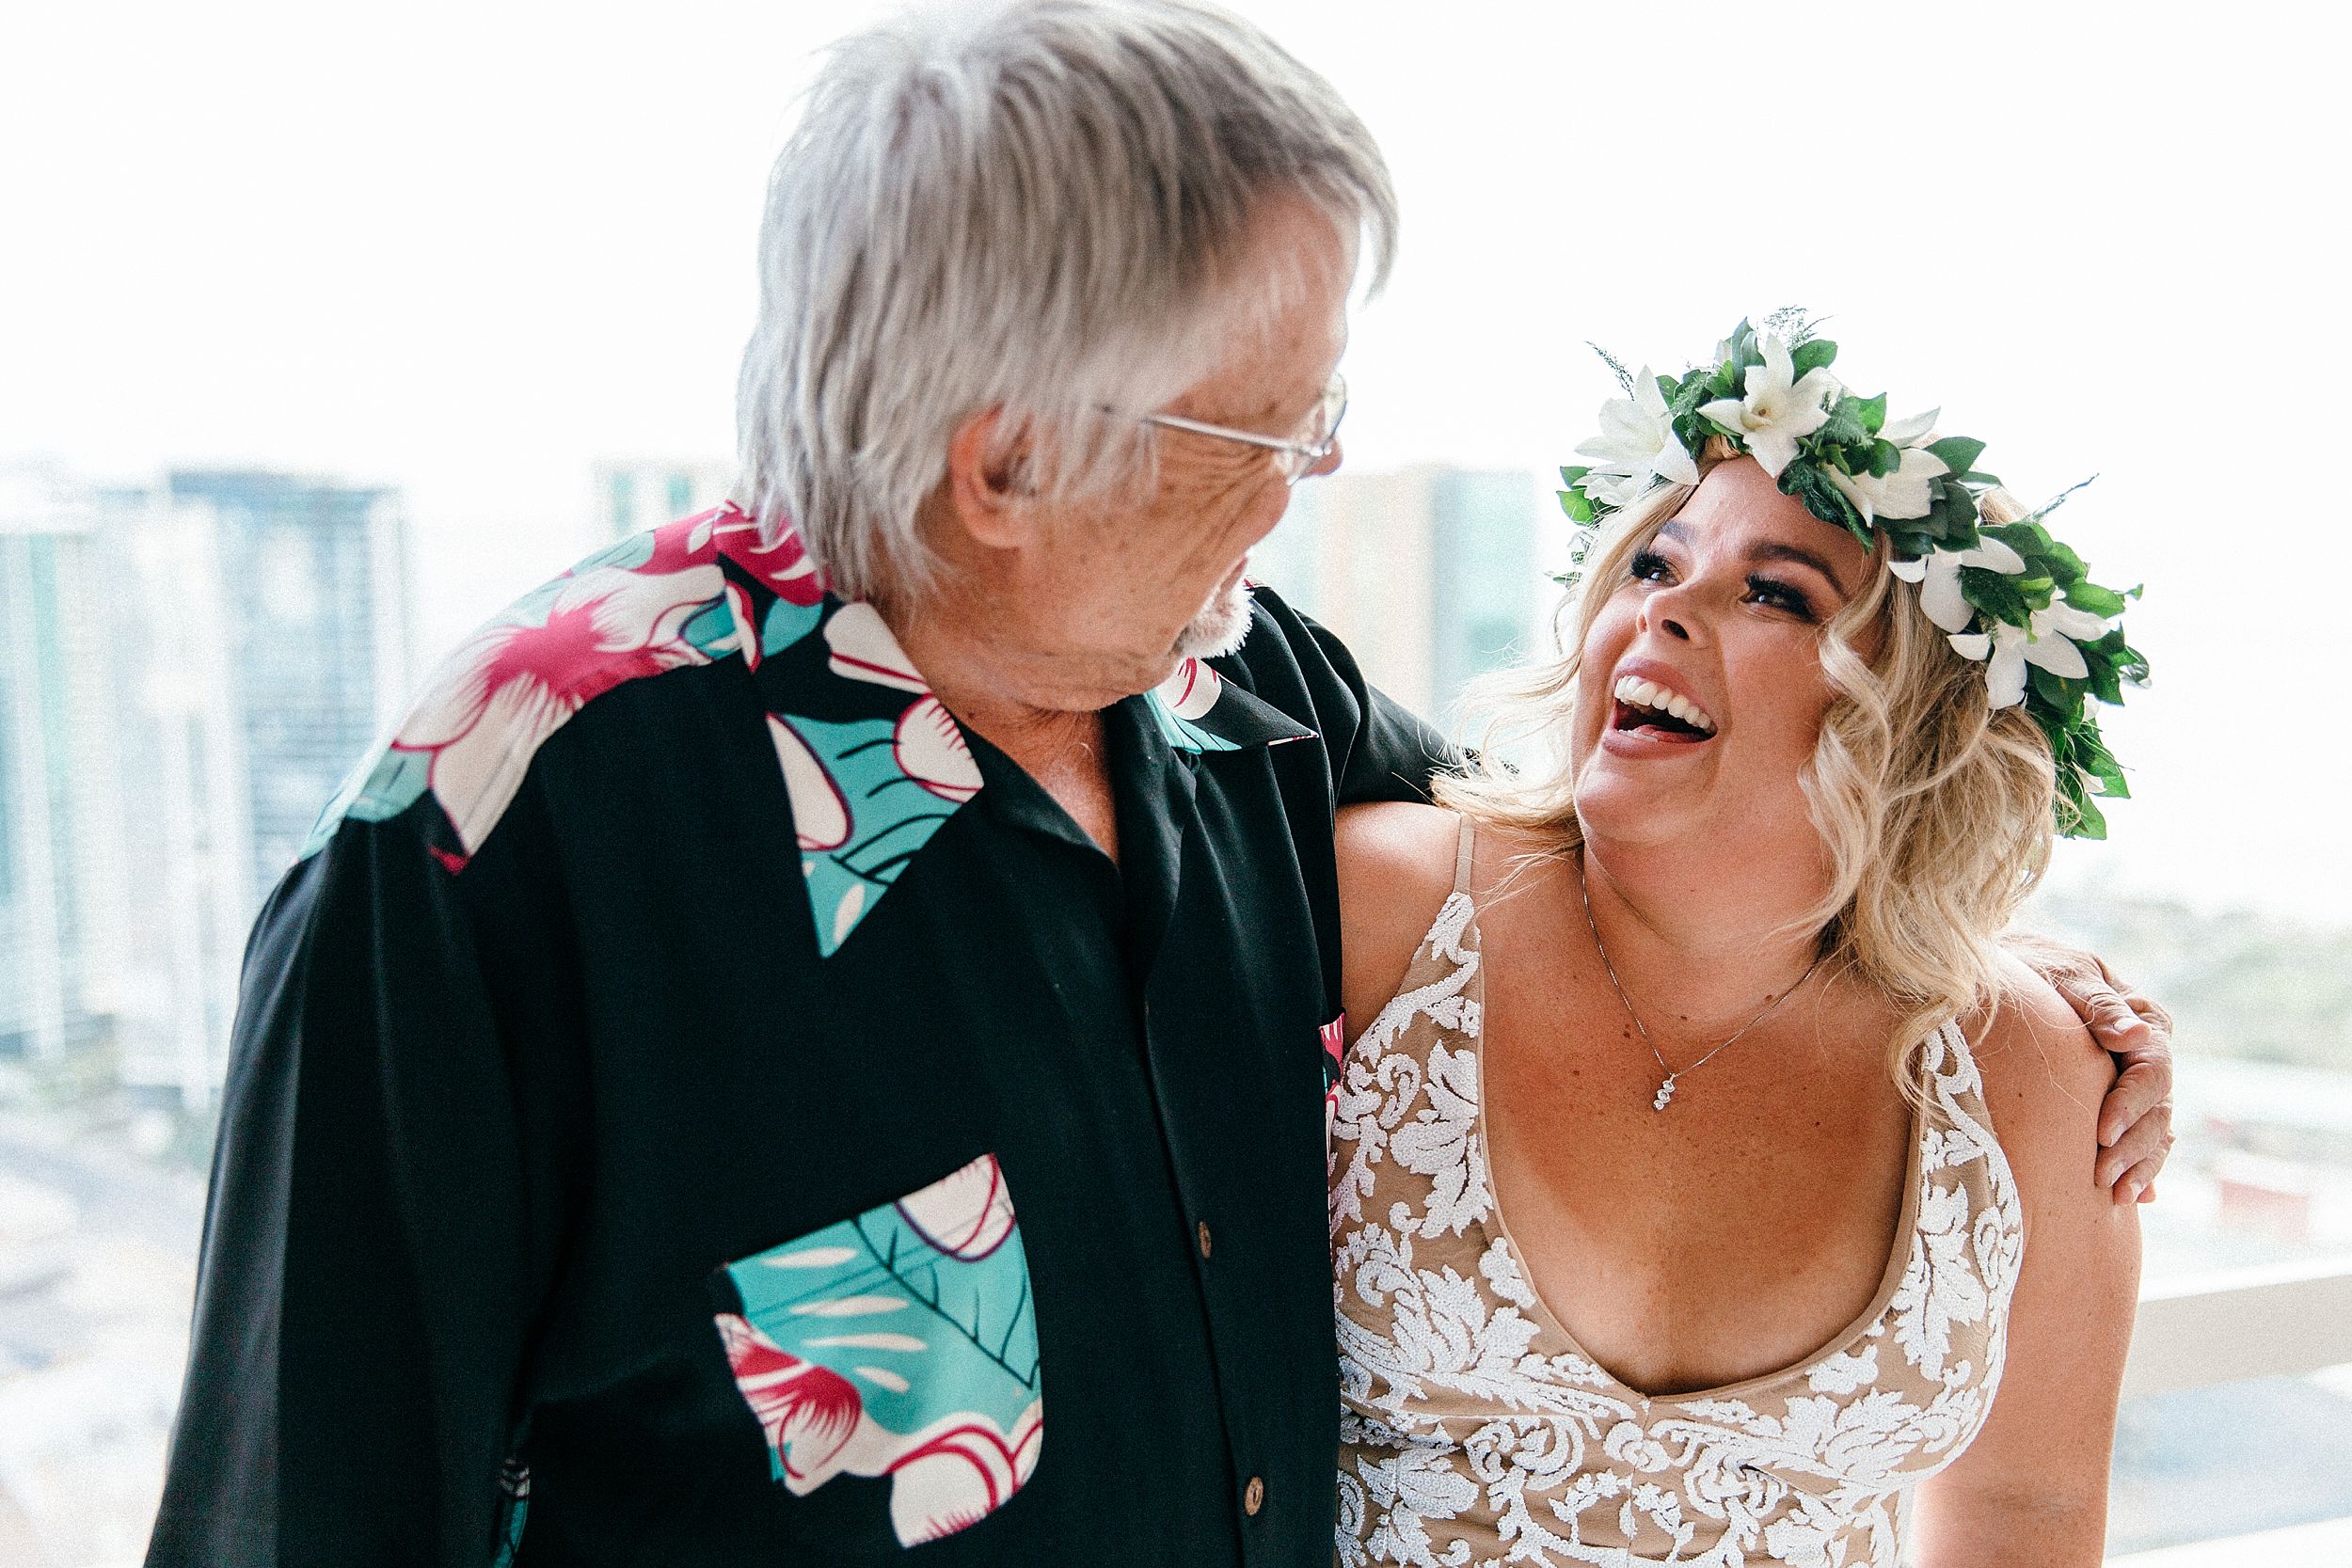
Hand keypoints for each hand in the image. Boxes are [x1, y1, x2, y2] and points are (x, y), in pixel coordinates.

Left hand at [2008, 934, 2174, 1204]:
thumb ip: (2099, 1006)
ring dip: (2139, 1165)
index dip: (2131, 1105)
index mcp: (2147, 1021)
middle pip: (2157, 1109)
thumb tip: (2136, 1036)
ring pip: (2154, 1131)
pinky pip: (2139, 1140)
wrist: (2016, 973)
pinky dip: (2140, 1167)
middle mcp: (2149, 1055)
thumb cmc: (2037, 968)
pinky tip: (2134, 1197)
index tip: (2102, 1132)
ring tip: (2116, 1196)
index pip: (2152, 1072)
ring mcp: (2137, 1082)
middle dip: (2134, 1147)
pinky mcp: (2120, 1103)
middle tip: (2104, 1178)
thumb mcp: (2065, 977)